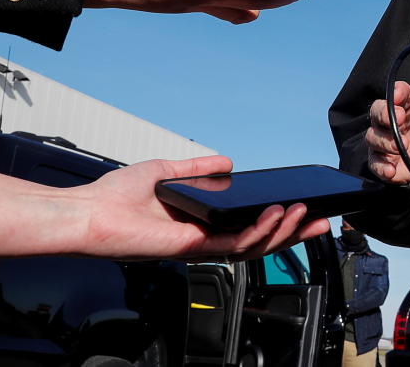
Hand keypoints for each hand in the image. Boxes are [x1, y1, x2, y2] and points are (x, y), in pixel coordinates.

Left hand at [79, 156, 329, 260]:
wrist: (89, 212)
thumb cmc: (115, 197)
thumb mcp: (164, 173)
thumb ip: (197, 170)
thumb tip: (227, 162)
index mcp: (200, 223)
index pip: (246, 227)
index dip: (277, 222)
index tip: (302, 208)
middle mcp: (202, 238)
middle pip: (258, 242)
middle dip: (292, 235)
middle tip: (320, 221)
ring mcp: (198, 245)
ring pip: (251, 248)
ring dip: (280, 233)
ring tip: (301, 213)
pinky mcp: (190, 247)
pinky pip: (232, 245)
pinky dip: (256, 232)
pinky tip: (271, 216)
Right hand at [365, 63, 409, 183]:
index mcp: (408, 104)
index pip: (397, 92)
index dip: (396, 92)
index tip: (400, 96)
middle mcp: (392, 120)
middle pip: (377, 110)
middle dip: (383, 113)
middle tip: (399, 118)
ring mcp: (384, 141)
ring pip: (373, 136)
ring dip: (384, 141)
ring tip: (401, 146)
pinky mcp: (382, 162)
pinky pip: (374, 163)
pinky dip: (381, 166)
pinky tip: (391, 169)